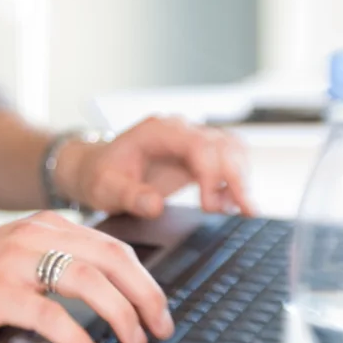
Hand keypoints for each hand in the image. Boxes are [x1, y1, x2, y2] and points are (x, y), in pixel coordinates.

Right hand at [0, 211, 171, 342]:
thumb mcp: (27, 260)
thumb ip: (66, 266)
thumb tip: (122, 298)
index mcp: (51, 226)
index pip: (116, 249)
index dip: (147, 281)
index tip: (162, 309)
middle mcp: (37, 235)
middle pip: (112, 261)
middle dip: (146, 296)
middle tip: (161, 327)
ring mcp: (15, 260)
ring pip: (88, 281)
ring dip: (121, 315)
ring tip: (135, 340)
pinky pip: (51, 315)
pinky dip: (80, 339)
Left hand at [56, 117, 253, 217]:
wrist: (99, 168)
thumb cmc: (101, 175)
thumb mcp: (105, 189)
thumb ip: (129, 196)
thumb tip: (155, 205)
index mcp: (157, 132)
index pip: (198, 145)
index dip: (211, 173)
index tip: (211, 206)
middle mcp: (180, 130)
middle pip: (224, 144)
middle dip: (237, 178)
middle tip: (244, 211)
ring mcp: (192, 140)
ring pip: (233, 149)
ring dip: (241, 178)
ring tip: (238, 210)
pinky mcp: (200, 154)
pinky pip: (230, 159)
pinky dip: (237, 180)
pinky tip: (232, 204)